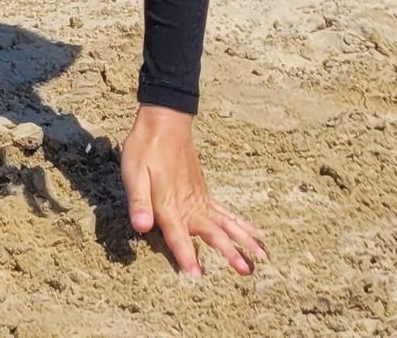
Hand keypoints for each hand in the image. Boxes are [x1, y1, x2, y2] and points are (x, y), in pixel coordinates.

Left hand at [120, 105, 267, 278]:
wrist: (164, 121)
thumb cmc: (145, 148)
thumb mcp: (133, 173)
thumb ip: (139, 202)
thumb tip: (141, 226)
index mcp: (170, 204)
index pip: (178, 235)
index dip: (185, 255)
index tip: (197, 275)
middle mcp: (190, 205)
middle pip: (212, 232)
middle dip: (229, 252)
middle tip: (246, 271)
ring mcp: (200, 199)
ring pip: (226, 223)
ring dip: (244, 240)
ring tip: (263, 257)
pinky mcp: (205, 194)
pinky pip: (226, 213)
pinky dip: (242, 224)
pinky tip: (257, 233)